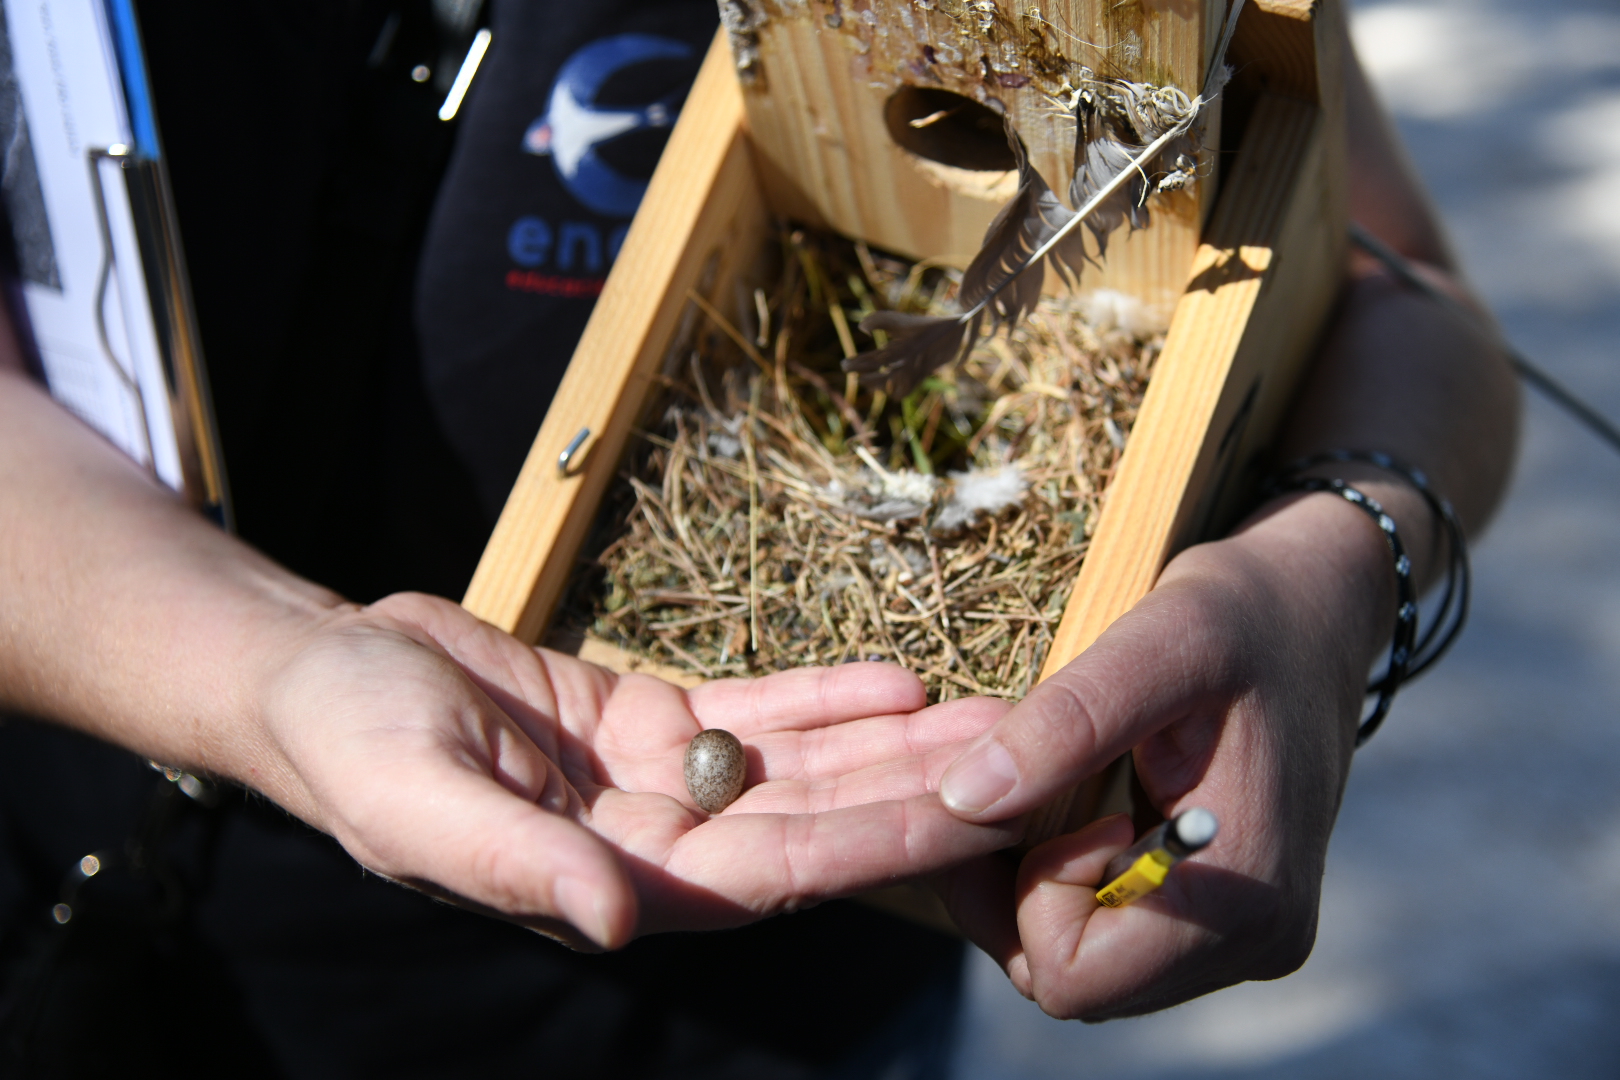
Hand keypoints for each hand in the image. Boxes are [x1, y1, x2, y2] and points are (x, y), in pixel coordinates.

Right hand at [246, 592, 1017, 949]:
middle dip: (921, 790)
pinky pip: (755, 707)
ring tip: (994, 709)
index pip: (776, 870)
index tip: (974, 814)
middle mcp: (658, 843)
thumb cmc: (349, 744)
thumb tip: (616, 923)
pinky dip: (826, 692)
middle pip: (816, 817)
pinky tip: (900, 674)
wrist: (322, 672)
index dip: (879, 842)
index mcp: (615, 881)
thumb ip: (518, 865)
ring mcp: (662, 780)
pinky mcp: (652, 717)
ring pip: (803, 762)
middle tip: (1029, 756)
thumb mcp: (416, 804)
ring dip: (897, 739)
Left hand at [932, 490, 1395, 1017]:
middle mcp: (1251, 943)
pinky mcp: (1218, 919)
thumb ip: (1068, 722)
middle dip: (1018, 891)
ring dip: (1036, 885)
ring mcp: (1237, 939)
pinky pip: (1106, 939)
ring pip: (1081, 966)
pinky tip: (1070, 804)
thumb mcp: (1161, 640)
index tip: (1057, 796)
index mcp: (1247, 899)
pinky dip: (1064, 882)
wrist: (1315, 615)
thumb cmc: (1247, 616)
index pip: (1077, 977)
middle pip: (1073, 982)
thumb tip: (961, 799)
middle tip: (1020, 783)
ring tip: (1051, 785)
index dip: (1032, 892)